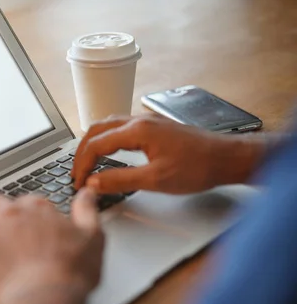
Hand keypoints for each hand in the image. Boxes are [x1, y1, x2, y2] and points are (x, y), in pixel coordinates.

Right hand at [71, 115, 266, 193]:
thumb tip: (94, 183)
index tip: (78, 182)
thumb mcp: (155, 179)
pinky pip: (120, 128)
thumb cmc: (198, 167)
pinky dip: (106, 140)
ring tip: (86, 163)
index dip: (83, 164)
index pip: (96, 144)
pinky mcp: (154, 127)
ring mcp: (147, 121)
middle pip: (97, 130)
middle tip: (76, 172)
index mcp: (137, 130)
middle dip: (82, 151)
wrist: (227, 158)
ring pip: (108, 126)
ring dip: (93, 143)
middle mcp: (139, 120)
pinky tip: (108, 152)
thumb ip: (120, 180)